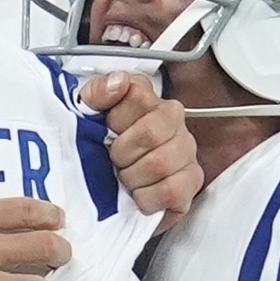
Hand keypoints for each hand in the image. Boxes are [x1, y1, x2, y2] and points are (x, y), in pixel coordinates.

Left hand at [82, 68, 204, 221]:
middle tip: (115, 160)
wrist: (110, 183)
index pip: (138, 97)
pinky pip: (171, 191)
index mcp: (149, 99)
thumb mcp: (88, 114)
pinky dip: (148, 197)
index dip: (116, 120)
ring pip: (160, 163)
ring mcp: (187, 150)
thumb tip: (117, 83)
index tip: (108, 131)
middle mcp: (174, 120)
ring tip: (126, 177)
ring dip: (133, 177)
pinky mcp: (191, 180)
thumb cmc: (103, 147)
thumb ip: (97, 93)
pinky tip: (139, 193)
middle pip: (150, 133)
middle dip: (122, 153)